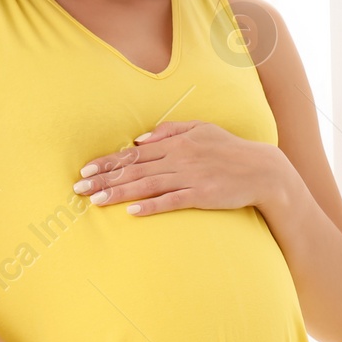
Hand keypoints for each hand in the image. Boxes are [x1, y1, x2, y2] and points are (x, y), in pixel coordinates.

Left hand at [73, 121, 283, 215]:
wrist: (262, 170)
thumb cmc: (230, 149)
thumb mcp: (202, 129)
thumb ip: (171, 130)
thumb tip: (140, 139)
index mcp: (176, 142)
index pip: (134, 153)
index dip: (108, 162)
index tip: (86, 170)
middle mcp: (179, 158)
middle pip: (134, 169)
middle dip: (104, 179)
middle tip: (79, 188)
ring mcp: (190, 176)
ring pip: (147, 185)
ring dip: (120, 193)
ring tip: (96, 201)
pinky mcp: (202, 194)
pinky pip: (172, 201)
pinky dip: (152, 206)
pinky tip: (133, 213)